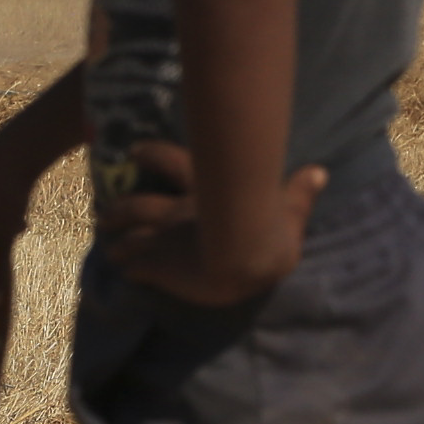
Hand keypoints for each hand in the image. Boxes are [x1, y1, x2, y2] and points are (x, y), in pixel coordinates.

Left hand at [100, 138, 326, 306]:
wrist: (242, 259)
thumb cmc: (265, 234)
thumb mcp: (290, 212)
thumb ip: (299, 194)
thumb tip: (320, 171)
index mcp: (205, 195)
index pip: (174, 164)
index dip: (152, 156)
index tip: (133, 151)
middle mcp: (178, 213)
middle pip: (140, 204)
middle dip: (121, 206)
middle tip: (104, 209)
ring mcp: (165, 240)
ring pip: (131, 235)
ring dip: (116, 236)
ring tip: (103, 238)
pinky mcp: (160, 267)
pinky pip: (137, 268)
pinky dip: (126, 268)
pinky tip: (119, 272)